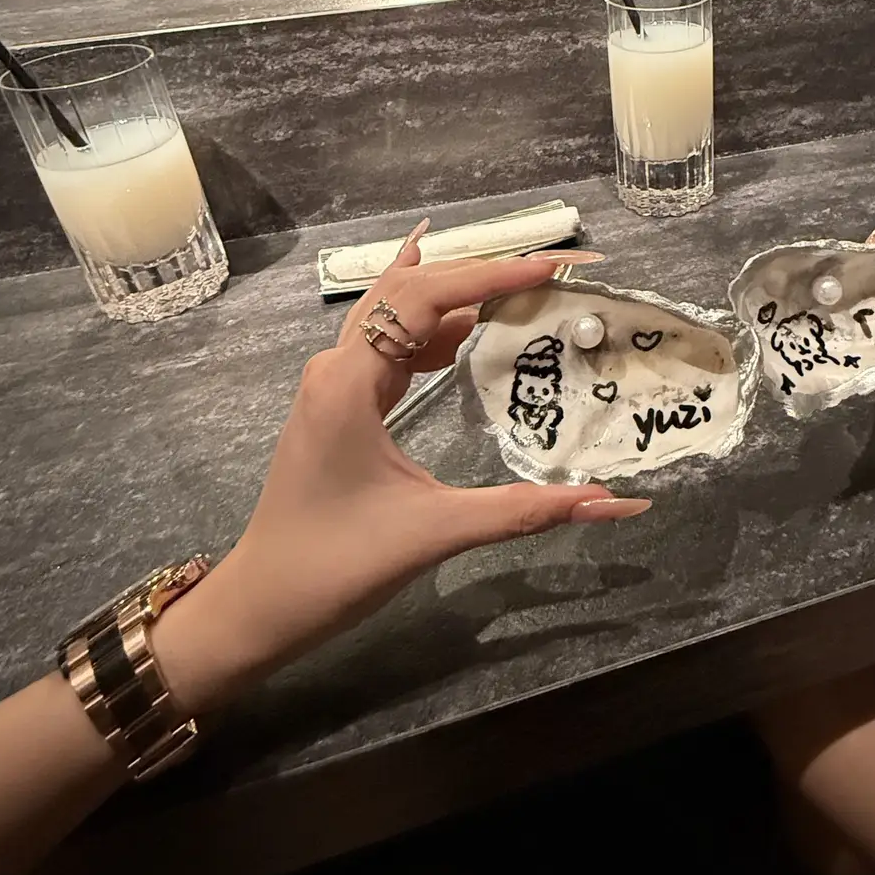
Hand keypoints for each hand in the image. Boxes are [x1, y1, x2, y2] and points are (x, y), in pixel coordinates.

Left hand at [153, 247, 647, 712]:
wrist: (261, 606)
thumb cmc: (335, 566)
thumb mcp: (437, 532)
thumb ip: (526, 511)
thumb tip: (614, 501)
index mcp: (350, 383)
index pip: (423, 297)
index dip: (488, 275)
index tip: (549, 269)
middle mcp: (336, 370)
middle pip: (406, 291)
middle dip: (475, 274)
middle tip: (543, 271)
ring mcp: (331, 387)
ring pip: (393, 315)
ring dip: (453, 299)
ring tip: (517, 293)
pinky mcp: (336, 409)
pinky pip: (385, 346)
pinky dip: (430, 331)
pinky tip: (463, 333)